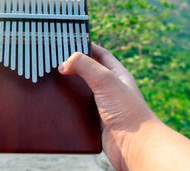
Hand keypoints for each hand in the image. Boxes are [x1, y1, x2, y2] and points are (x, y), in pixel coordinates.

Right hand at [58, 44, 159, 169]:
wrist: (134, 147)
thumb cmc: (128, 112)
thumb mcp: (106, 80)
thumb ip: (85, 66)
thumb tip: (64, 63)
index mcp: (118, 74)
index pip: (101, 54)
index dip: (87, 46)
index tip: (70, 42)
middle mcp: (111, 89)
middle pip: (89, 72)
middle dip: (75, 66)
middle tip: (57, 62)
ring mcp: (103, 106)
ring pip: (82, 92)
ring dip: (70, 88)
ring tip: (54, 82)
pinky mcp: (95, 122)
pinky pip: (79, 110)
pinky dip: (69, 107)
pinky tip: (59, 104)